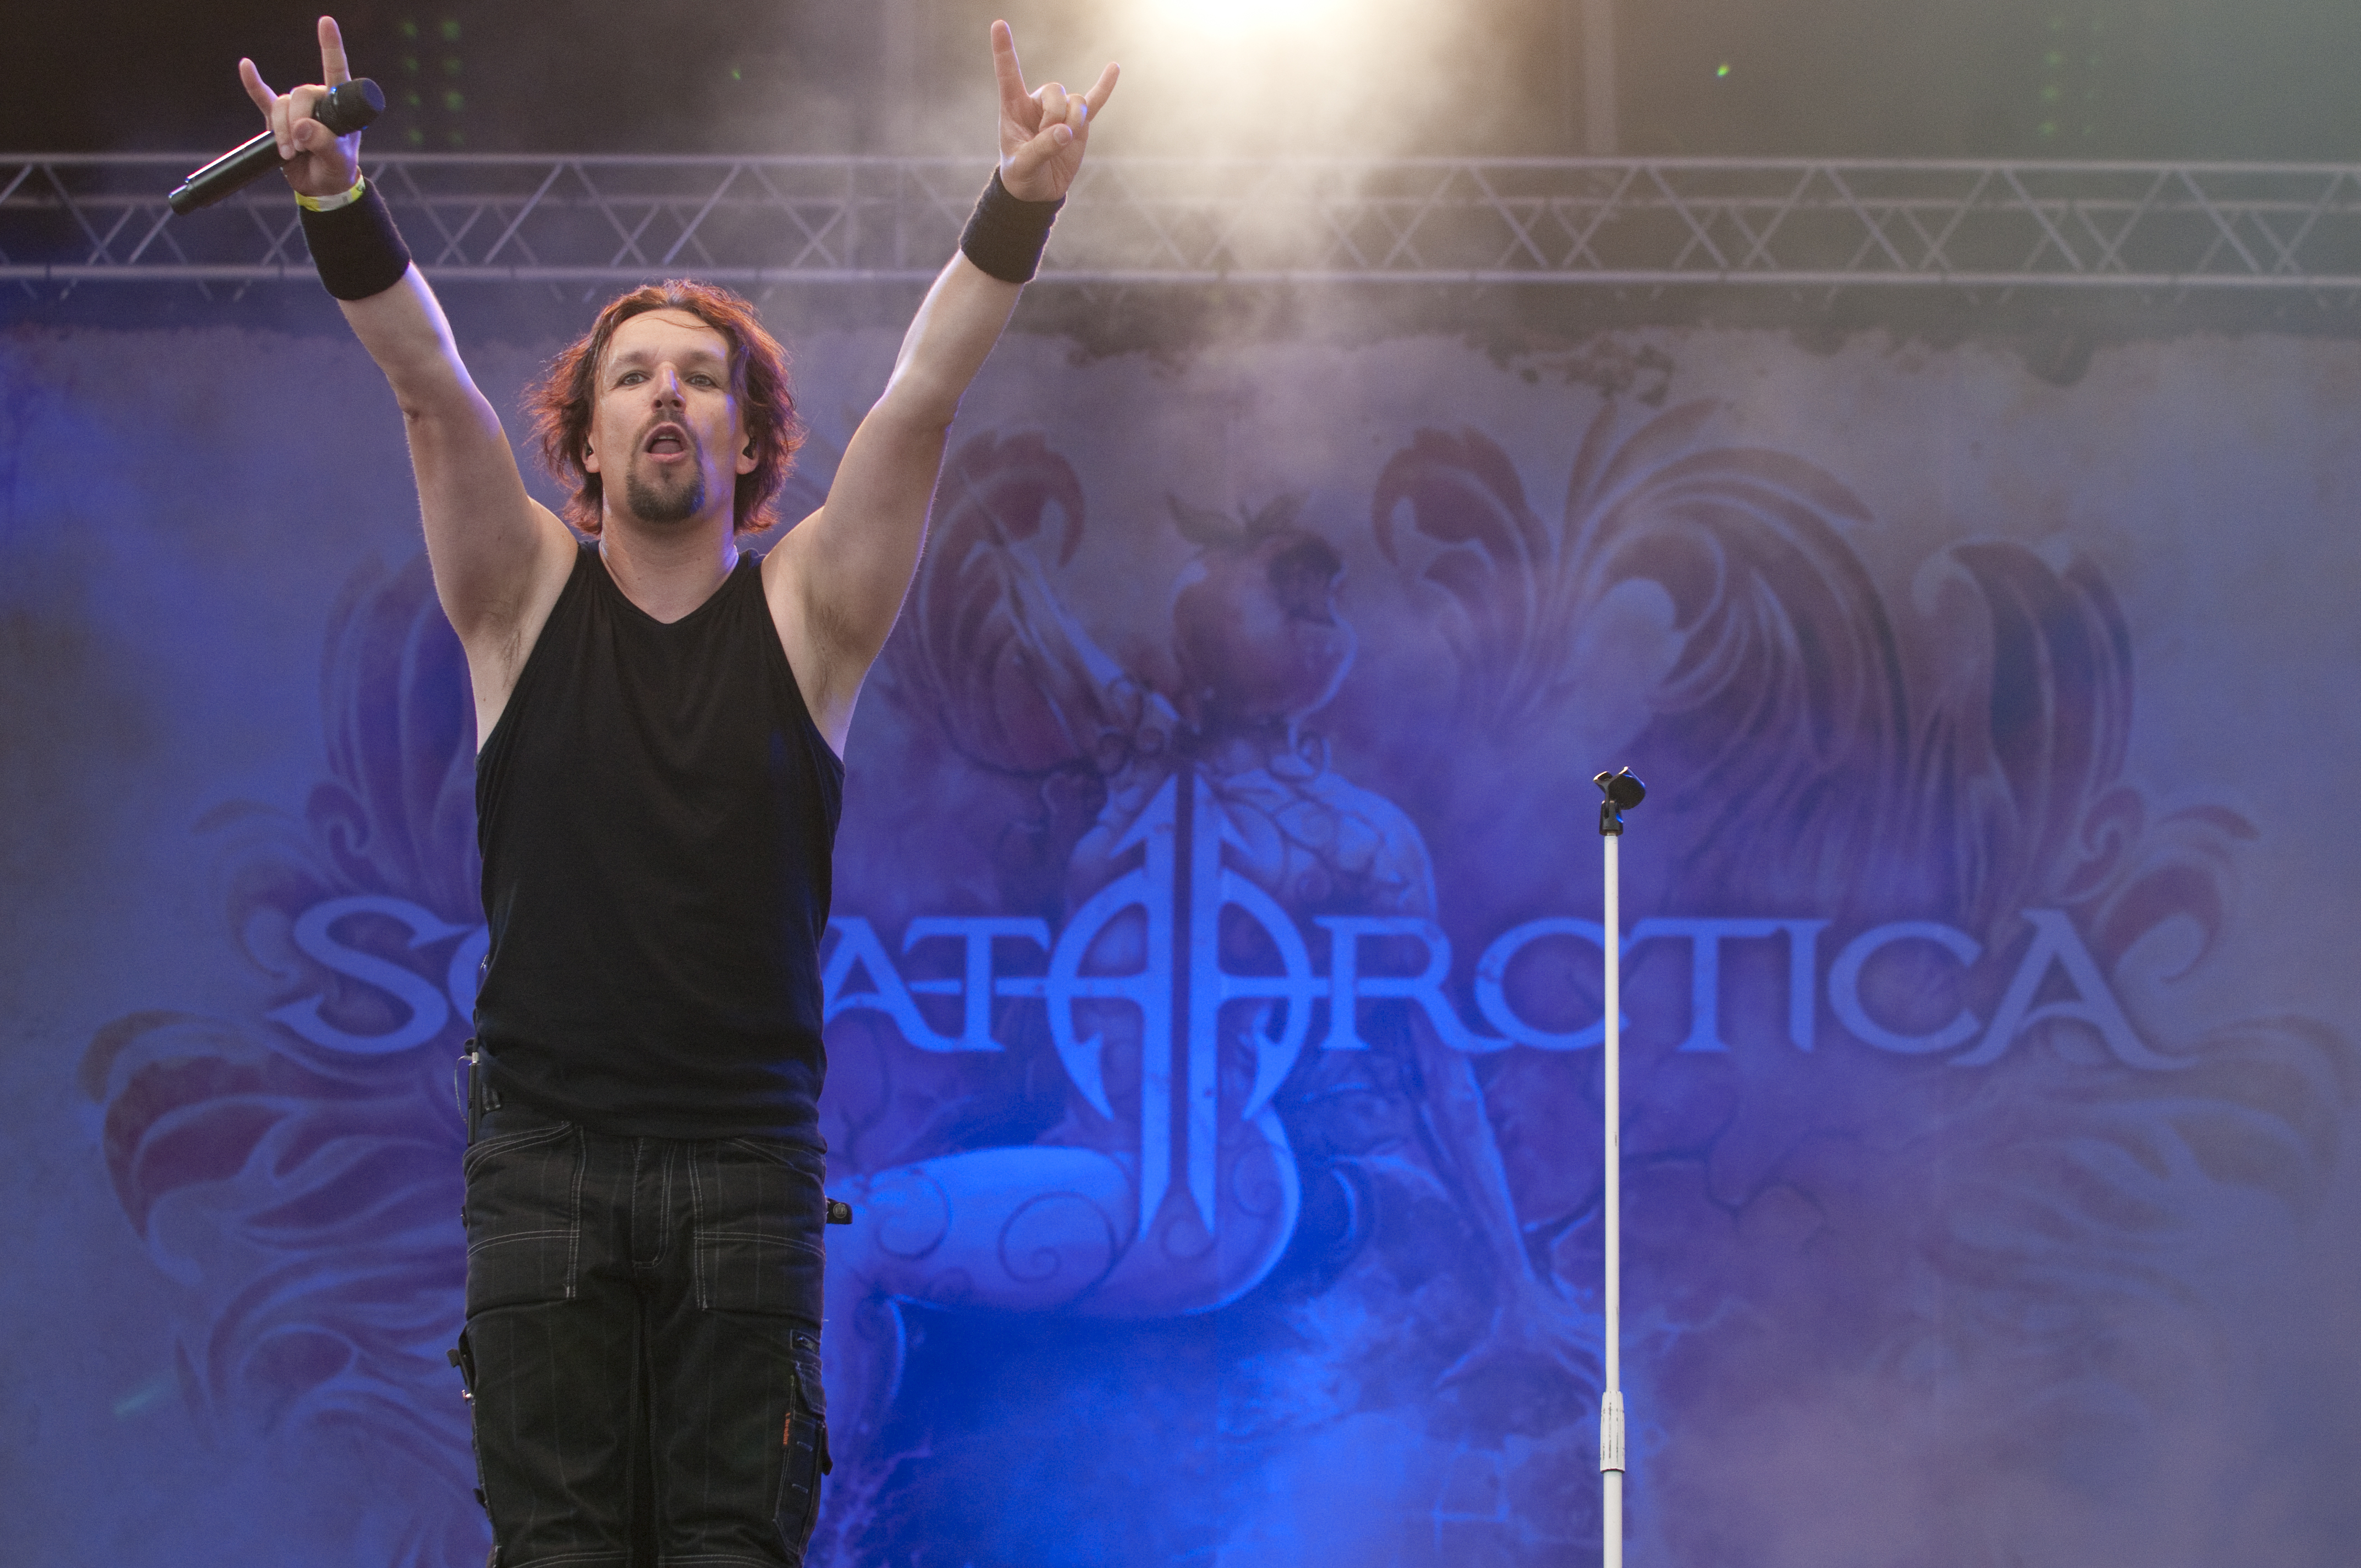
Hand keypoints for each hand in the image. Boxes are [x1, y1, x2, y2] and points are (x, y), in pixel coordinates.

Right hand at [239, 15, 363, 198]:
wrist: (321, 186)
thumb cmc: (337, 169)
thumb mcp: (337, 160)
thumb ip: (323, 143)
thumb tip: (302, 129)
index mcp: (339, 106)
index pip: (336, 71)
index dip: (330, 46)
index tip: (326, 22)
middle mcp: (318, 100)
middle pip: (299, 95)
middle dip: (296, 122)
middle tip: (300, 149)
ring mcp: (297, 108)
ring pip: (281, 105)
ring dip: (282, 130)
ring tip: (291, 154)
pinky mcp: (278, 118)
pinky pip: (262, 97)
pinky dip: (253, 84)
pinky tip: (246, 67)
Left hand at [993, 20, 1117, 202]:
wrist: (1039, 190)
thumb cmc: (1022, 176)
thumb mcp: (1024, 166)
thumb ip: (1041, 148)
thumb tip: (1066, 132)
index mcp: (1014, 107)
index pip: (1008, 73)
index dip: (1004, 50)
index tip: (998, 24)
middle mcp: (1037, 103)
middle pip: (1055, 91)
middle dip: (1055, 116)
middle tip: (1051, 138)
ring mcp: (1060, 111)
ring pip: (1075, 101)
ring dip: (1074, 121)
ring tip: (1064, 142)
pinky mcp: (1079, 123)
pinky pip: (1094, 101)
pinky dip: (1104, 87)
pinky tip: (1114, 67)